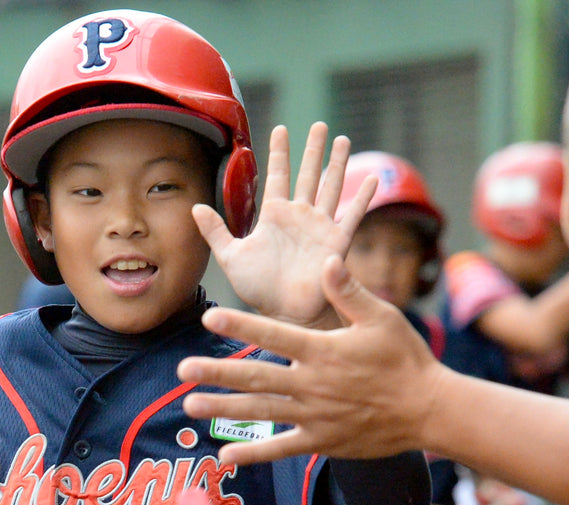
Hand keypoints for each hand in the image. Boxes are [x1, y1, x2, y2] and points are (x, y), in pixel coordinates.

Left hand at [178, 255, 447, 464]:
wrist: (430, 410)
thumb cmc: (406, 358)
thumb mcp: (382, 318)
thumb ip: (349, 291)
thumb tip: (325, 259)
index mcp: (324, 351)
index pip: (274, 335)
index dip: (241, 324)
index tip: (210, 316)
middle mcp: (313, 384)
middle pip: (256, 376)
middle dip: (217, 372)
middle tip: (182, 369)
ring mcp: (315, 416)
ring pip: (260, 411)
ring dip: (223, 408)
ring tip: (189, 404)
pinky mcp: (322, 441)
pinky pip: (281, 448)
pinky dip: (253, 454)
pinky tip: (225, 456)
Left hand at [193, 122, 375, 328]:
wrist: (285, 314)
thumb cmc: (260, 290)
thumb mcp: (231, 258)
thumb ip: (217, 232)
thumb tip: (195, 207)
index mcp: (275, 216)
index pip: (277, 175)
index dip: (279, 152)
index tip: (281, 129)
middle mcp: (299, 216)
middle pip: (308, 173)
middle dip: (313, 149)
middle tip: (320, 125)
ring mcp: (320, 227)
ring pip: (331, 187)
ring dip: (338, 164)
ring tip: (343, 139)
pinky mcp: (337, 242)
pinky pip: (353, 216)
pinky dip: (363, 198)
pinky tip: (373, 179)